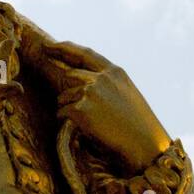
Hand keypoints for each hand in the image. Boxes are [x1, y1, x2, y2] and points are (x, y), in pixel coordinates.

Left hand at [48, 40, 170, 172]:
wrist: (144, 147)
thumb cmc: (138, 126)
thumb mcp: (127, 94)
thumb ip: (106, 83)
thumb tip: (79, 83)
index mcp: (114, 72)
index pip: (83, 54)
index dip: (63, 48)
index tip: (48, 46)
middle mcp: (100, 78)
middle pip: (69, 77)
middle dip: (69, 92)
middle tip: (83, 111)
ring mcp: (90, 92)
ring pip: (64, 97)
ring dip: (70, 110)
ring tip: (93, 125)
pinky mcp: (80, 109)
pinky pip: (62, 113)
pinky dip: (68, 122)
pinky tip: (87, 130)